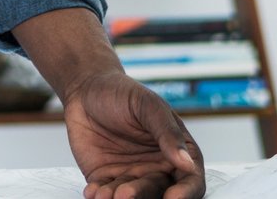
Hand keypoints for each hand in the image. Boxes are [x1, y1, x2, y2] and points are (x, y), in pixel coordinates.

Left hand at [63, 71, 205, 198]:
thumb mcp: (147, 105)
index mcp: (177, 152)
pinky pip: (106, 194)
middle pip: (160, 194)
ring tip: (105, 194)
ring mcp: (132, 176)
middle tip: (125, 194)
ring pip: (132, 198)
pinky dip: (101, 196)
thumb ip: (167, 132)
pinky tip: (93, 192)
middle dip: (143, 196)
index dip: (185, 193)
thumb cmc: (122, 93)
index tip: (172, 198)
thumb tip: (187, 163)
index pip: (191, 181)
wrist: (85, 89)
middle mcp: (157, 169)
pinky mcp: (107, 178)